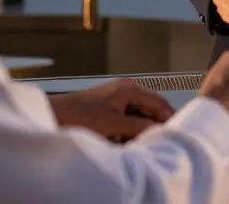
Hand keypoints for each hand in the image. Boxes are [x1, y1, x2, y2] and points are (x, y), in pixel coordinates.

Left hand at [50, 79, 174, 140]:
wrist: (54, 116)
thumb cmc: (79, 115)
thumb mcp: (114, 124)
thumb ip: (139, 126)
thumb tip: (158, 129)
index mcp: (129, 88)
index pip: (159, 101)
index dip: (168, 117)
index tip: (174, 131)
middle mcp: (124, 89)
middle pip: (149, 107)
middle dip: (154, 123)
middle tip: (158, 138)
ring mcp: (115, 98)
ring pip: (137, 114)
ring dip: (140, 127)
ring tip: (140, 140)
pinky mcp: (107, 107)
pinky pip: (126, 118)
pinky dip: (129, 128)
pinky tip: (125, 139)